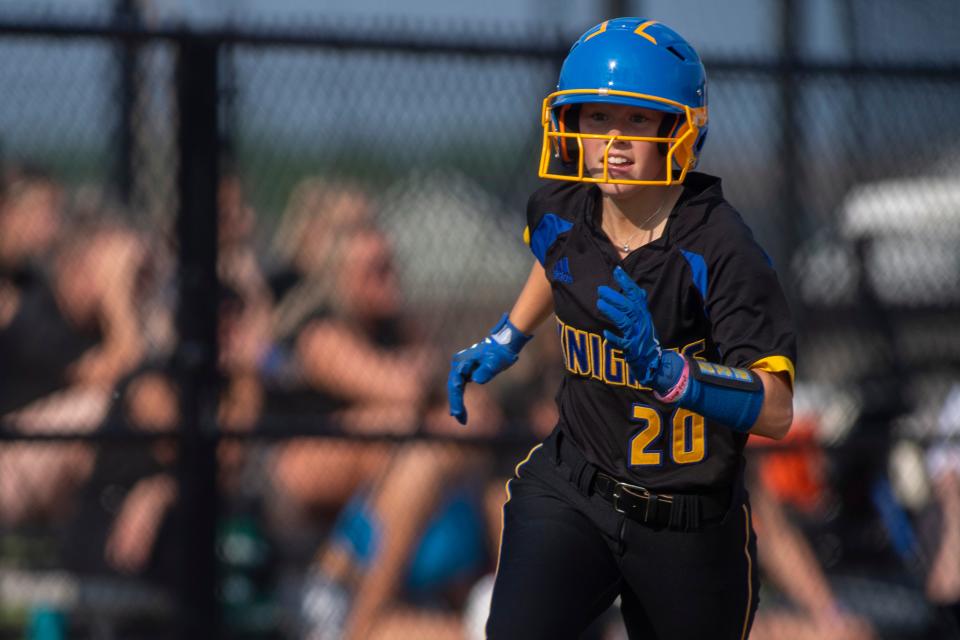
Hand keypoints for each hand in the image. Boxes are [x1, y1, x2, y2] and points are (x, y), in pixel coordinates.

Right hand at [447, 314, 529, 424]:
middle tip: (461, 420)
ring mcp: (461, 366)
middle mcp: (458, 363)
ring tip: (461, 418)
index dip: (456, 400)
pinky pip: (460, 386)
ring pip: (455, 387)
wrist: (503, 345)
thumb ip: (486, 371)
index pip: (456, 384)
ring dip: (457, 402)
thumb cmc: (500, 354)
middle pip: (453, 387)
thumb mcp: (495, 363)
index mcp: (462, 362)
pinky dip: (460, 397)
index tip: (458, 413)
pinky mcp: (465, 370)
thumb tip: (475, 379)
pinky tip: (461, 410)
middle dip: (456, 404)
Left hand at [597, 266, 684, 395]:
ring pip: (625, 321)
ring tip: (599, 304)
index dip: (627, 282)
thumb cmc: (646, 339)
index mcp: (644, 314)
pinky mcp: (633, 349)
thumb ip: (640, 307)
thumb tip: (638, 290)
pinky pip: (623, 343)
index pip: (636, 295)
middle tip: (601, 290)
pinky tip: (606, 333)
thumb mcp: (645, 321)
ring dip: (612, 312)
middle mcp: (642, 323)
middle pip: (629, 307)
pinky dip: (614, 338)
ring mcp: (637, 336)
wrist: (654, 362)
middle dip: (615, 297)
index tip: (617, 270)